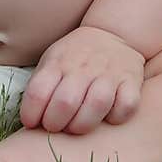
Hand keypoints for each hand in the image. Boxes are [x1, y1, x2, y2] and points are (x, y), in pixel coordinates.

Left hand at [19, 26, 144, 134]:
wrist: (112, 33)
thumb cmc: (74, 58)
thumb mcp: (52, 61)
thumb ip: (41, 86)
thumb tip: (30, 121)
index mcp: (58, 62)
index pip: (38, 92)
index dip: (31, 114)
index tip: (32, 123)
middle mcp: (83, 67)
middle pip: (66, 102)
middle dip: (55, 123)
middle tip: (55, 127)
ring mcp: (109, 73)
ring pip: (97, 104)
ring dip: (83, 124)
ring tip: (77, 127)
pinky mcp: (131, 81)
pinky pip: (127, 105)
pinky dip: (117, 116)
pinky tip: (108, 117)